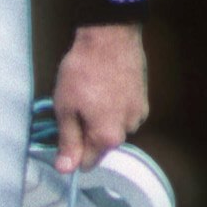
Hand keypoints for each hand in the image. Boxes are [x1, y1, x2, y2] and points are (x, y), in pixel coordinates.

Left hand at [50, 23, 146, 171]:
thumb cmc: (83, 71)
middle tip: (73, 106)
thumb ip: (67, 141)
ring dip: (101, 118)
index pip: (88, 162)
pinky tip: (103, 88)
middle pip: (101, 144)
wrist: (110, 37)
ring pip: (113, 127)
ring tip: (89, 93)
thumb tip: (65, 169)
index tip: (63, 136)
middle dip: (86, 132)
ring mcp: (139, 114)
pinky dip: (113, 106)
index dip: (72, 153)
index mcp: (107, 137)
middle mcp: (128, 130)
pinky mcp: (143, 99)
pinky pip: (123, 112)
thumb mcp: (66, 108)